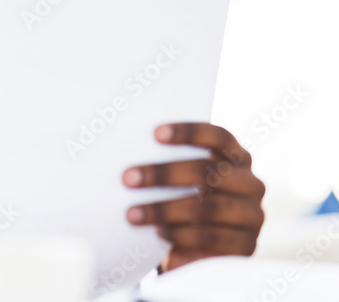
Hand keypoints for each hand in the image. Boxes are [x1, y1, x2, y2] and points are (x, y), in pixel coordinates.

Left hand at [122, 122, 264, 272]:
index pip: (219, 137)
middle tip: (127, 178)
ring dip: (164, 209)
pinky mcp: (247, 245)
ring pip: (207, 207)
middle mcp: (251, 183)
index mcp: (237, 158)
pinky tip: (158, 231)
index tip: (155, 133)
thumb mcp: (182, 180)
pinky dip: (181, 234)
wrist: (200, 248)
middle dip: (163, 174)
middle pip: (207, 172)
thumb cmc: (183, 199)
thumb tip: (131, 150)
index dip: (189, 132)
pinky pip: (212, 237)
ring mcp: (253, 215)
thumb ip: (170, 162)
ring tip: (132, 213)